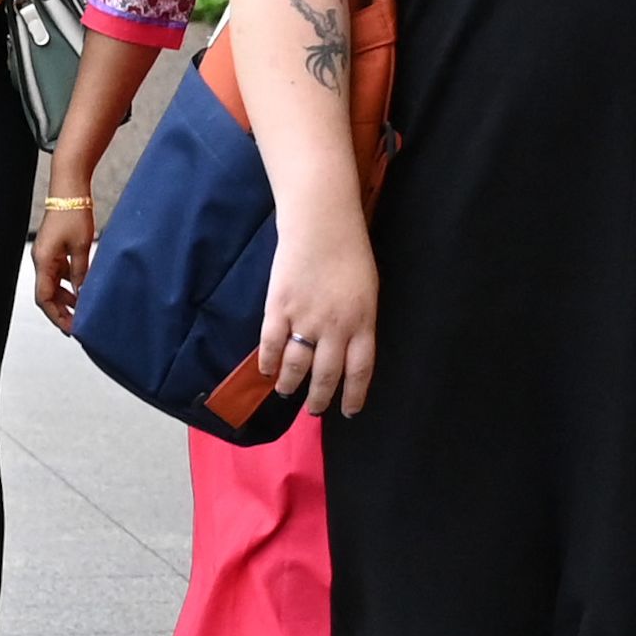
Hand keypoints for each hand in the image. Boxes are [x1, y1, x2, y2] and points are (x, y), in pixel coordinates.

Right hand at [31, 199, 93, 331]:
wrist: (70, 191)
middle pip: (47, 294)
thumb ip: (82, 272)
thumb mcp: (83, 246)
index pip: (44, 298)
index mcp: (43, 261)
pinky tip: (82, 291)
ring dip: (65, 298)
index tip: (70, 328)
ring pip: (53, 284)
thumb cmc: (75, 215)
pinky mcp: (54, 249)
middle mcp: (41, 260)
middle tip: (77, 325)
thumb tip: (83, 294)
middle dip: (61, 311)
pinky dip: (68, 284)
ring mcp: (46, 255)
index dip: (56, 315)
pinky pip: (58, 273)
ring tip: (81, 311)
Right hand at [259, 213, 379, 416]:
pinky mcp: (279, 308)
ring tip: (287, 392)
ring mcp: (305, 319)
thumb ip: (359, 323)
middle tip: (314, 410)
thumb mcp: (368, 293)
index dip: (354, 395)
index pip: (360, 371)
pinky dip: (267, 362)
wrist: (322, 224)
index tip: (348, 411)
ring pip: (296, 365)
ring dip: (290, 384)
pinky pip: (271, 344)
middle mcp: (335, 328)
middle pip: (326, 375)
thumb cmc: (351, 254)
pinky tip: (267, 371)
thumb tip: (348, 350)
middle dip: (319, 398)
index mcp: (363, 324)